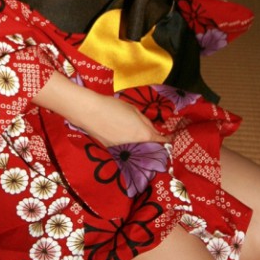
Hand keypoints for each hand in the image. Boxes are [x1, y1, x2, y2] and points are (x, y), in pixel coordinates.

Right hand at [33, 73, 162, 146]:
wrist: (89, 112)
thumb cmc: (112, 107)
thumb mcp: (133, 110)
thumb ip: (145, 121)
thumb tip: (152, 130)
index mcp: (144, 134)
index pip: (161, 141)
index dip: (167, 140)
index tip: (170, 139)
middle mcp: (135, 147)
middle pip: (149, 149)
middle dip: (153, 146)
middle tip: (155, 140)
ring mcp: (123, 151)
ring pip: (136, 152)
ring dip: (140, 148)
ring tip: (141, 142)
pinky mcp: (112, 152)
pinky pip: (125, 151)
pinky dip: (128, 147)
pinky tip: (125, 141)